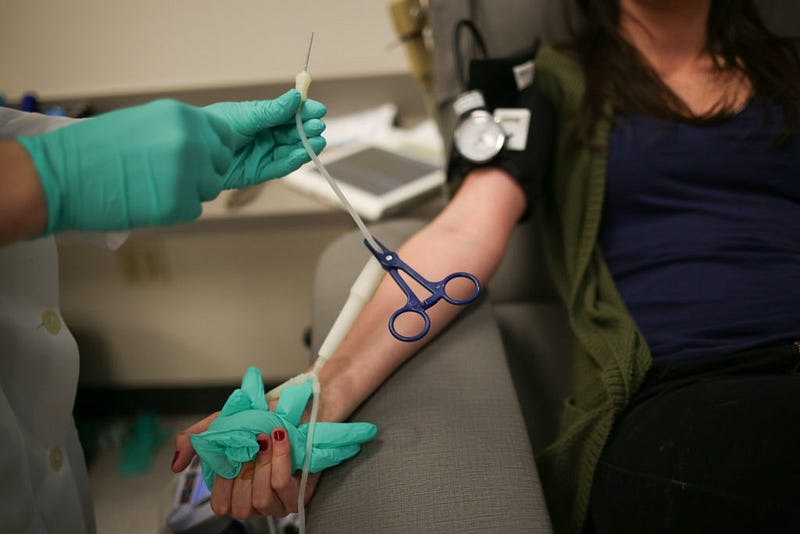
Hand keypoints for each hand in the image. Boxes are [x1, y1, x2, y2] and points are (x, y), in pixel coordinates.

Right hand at [17, 99, 234, 232]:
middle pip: (219, 164)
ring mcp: (187, 174)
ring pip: (208, 188)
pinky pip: (192, 210)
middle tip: (168, 176)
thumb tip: (202, 144)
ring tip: (153, 186)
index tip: (197, 157)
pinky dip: (174, 210)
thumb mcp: (143, 122)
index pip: (222, 136)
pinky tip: (147, 201)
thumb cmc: (93, 149)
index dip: (211, 149)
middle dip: (201, 172)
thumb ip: (176, 131)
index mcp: (182, 116)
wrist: (61, 175)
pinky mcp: (179, 204)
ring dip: (188, 192)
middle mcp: (191, 141)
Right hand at [173, 417, 319, 519]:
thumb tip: (175, 465)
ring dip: (263, 464)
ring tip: (268, 439)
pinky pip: (283, 486)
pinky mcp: (299, 494)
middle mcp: (256, 500)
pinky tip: (280, 440)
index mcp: (236, 489)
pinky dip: (279, 459)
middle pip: (241, 507)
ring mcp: (278, 501)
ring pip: (261, 499)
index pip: (221, 504)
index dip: (225, 481)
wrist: (296, 405)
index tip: (232, 453)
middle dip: (246, 471)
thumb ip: (193, 442)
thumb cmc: (261, 419)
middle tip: (253, 443)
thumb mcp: (220, 425)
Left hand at [205, 89, 326, 188]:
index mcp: (263, 117)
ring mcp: (264, 154)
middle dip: (308, 130)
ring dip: (306, 146)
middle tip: (318, 126)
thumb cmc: (214, 126)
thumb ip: (272, 110)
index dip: (305, 111)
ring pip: (291, 150)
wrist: (194, 151)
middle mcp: (266, 135)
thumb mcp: (246, 115)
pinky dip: (293, 161)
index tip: (319, 109)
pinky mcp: (260, 173)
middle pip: (294, 133)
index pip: (290, 114)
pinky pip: (280, 167)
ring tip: (318, 141)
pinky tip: (302, 154)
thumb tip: (296, 97)